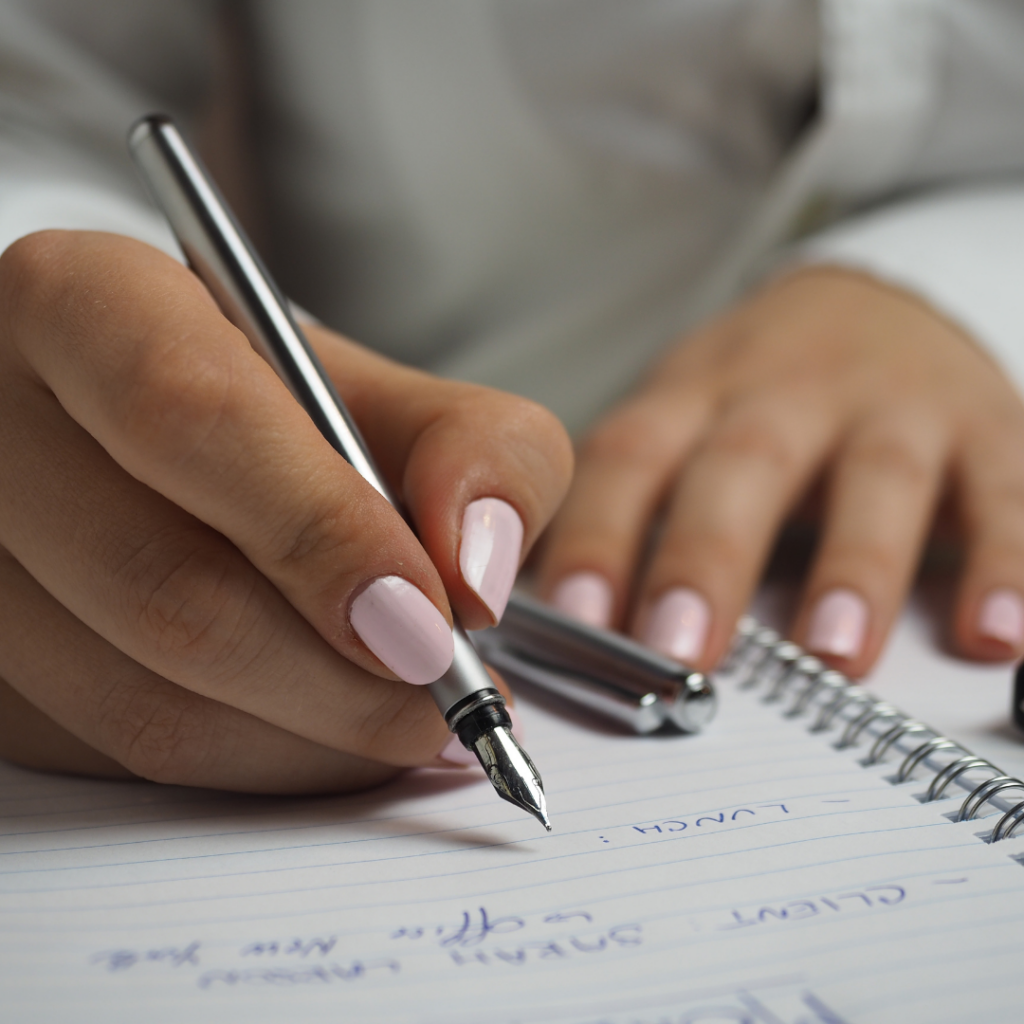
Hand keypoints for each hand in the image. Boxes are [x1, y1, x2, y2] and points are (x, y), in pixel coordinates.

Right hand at [0, 231, 570, 790]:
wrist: (208, 463)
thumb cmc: (303, 424)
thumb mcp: (411, 402)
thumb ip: (482, 455)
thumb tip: (476, 575)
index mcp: (90, 307)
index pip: (187, 414)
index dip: (320, 531)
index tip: (430, 621)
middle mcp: (1, 425)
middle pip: (166, 587)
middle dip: (340, 677)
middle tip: (447, 697)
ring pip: (142, 701)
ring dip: (309, 739)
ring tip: (405, 717)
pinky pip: (127, 756)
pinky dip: (257, 764)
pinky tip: (323, 730)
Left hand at [537, 266, 1023, 676]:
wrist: (879, 303)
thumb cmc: (759, 393)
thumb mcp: (681, 419)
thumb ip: (627, 507)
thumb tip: (555, 620)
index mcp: (695, 395)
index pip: (630, 456)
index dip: (598, 532)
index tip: (575, 616)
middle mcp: (788, 393)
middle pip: (742, 464)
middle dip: (708, 556)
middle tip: (680, 647)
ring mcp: (892, 407)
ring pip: (874, 478)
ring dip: (854, 566)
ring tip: (833, 654)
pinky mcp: (986, 427)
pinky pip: (1005, 492)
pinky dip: (1007, 562)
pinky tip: (997, 634)